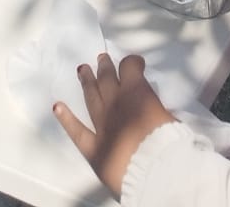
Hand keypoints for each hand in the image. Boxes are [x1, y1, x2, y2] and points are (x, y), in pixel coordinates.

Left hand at [54, 54, 174, 199]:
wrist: (153, 171)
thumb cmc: (169, 144)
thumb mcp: (171, 118)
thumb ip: (159, 110)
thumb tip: (156, 111)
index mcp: (137, 92)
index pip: (130, 67)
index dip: (133, 62)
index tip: (136, 64)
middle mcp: (116, 103)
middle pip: (107, 78)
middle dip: (104, 67)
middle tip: (101, 59)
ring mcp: (101, 124)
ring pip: (91, 97)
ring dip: (87, 82)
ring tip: (82, 70)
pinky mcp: (92, 147)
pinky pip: (77, 131)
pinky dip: (66, 118)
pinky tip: (57, 107)